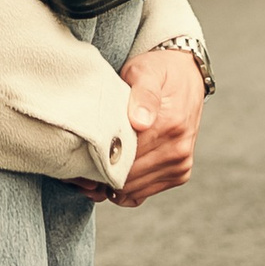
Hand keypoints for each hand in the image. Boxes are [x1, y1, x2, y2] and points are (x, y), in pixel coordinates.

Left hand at [77, 46, 205, 205]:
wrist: (186, 76)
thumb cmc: (158, 72)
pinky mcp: (179, 173)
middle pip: (128, 177)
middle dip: (101, 175)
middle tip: (77, 167)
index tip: (78, 157)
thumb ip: (143, 94)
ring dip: (109, 185)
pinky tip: (108, 178)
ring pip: (133, 190)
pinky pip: (143, 194)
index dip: (98, 160)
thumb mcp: (146, 71)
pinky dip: (123, 190)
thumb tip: (140, 121)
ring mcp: (181, 164)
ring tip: (90, 171)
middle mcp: (179, 149)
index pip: (127, 156)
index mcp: (171, 125)